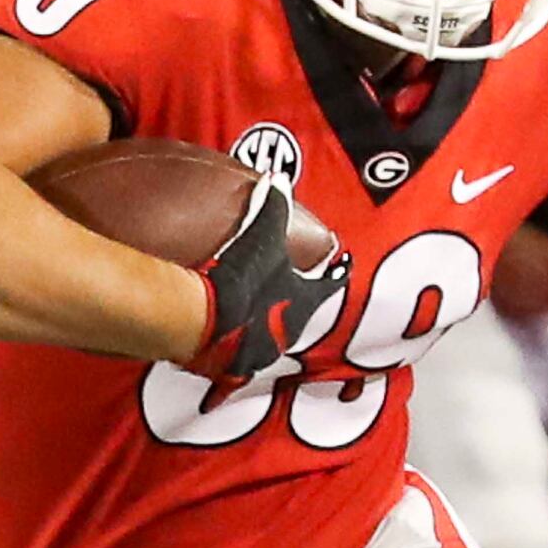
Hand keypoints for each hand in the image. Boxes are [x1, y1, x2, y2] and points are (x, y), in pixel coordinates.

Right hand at [193, 174, 348, 378]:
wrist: (203, 321)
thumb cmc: (241, 278)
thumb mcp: (261, 234)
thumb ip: (273, 206)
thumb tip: (279, 179)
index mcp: (303, 302)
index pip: (330, 284)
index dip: (337, 273)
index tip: (344, 266)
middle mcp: (288, 333)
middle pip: (298, 315)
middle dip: (294, 302)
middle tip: (287, 290)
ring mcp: (260, 354)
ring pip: (269, 339)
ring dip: (263, 325)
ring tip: (252, 313)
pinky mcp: (231, 369)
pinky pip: (237, 356)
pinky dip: (233, 344)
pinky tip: (221, 336)